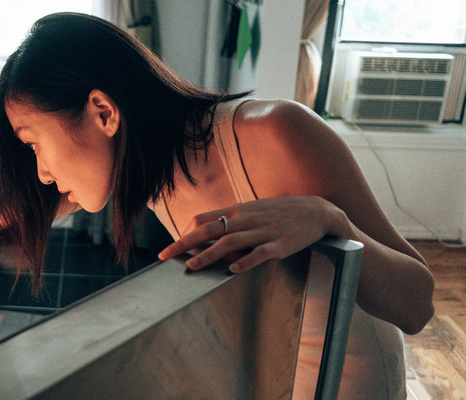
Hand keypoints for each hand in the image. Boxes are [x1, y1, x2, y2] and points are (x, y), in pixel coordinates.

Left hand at [157, 196, 345, 272]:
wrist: (317, 211)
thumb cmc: (278, 213)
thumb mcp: (251, 211)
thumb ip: (228, 222)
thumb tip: (203, 232)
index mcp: (236, 211)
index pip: (202, 219)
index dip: (184, 233)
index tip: (170, 248)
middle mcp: (246, 220)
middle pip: (209, 230)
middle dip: (183, 243)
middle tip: (164, 256)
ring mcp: (263, 231)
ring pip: (230, 243)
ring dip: (208, 255)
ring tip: (191, 266)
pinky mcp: (280, 245)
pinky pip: (261, 253)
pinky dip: (246, 261)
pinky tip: (233, 270)